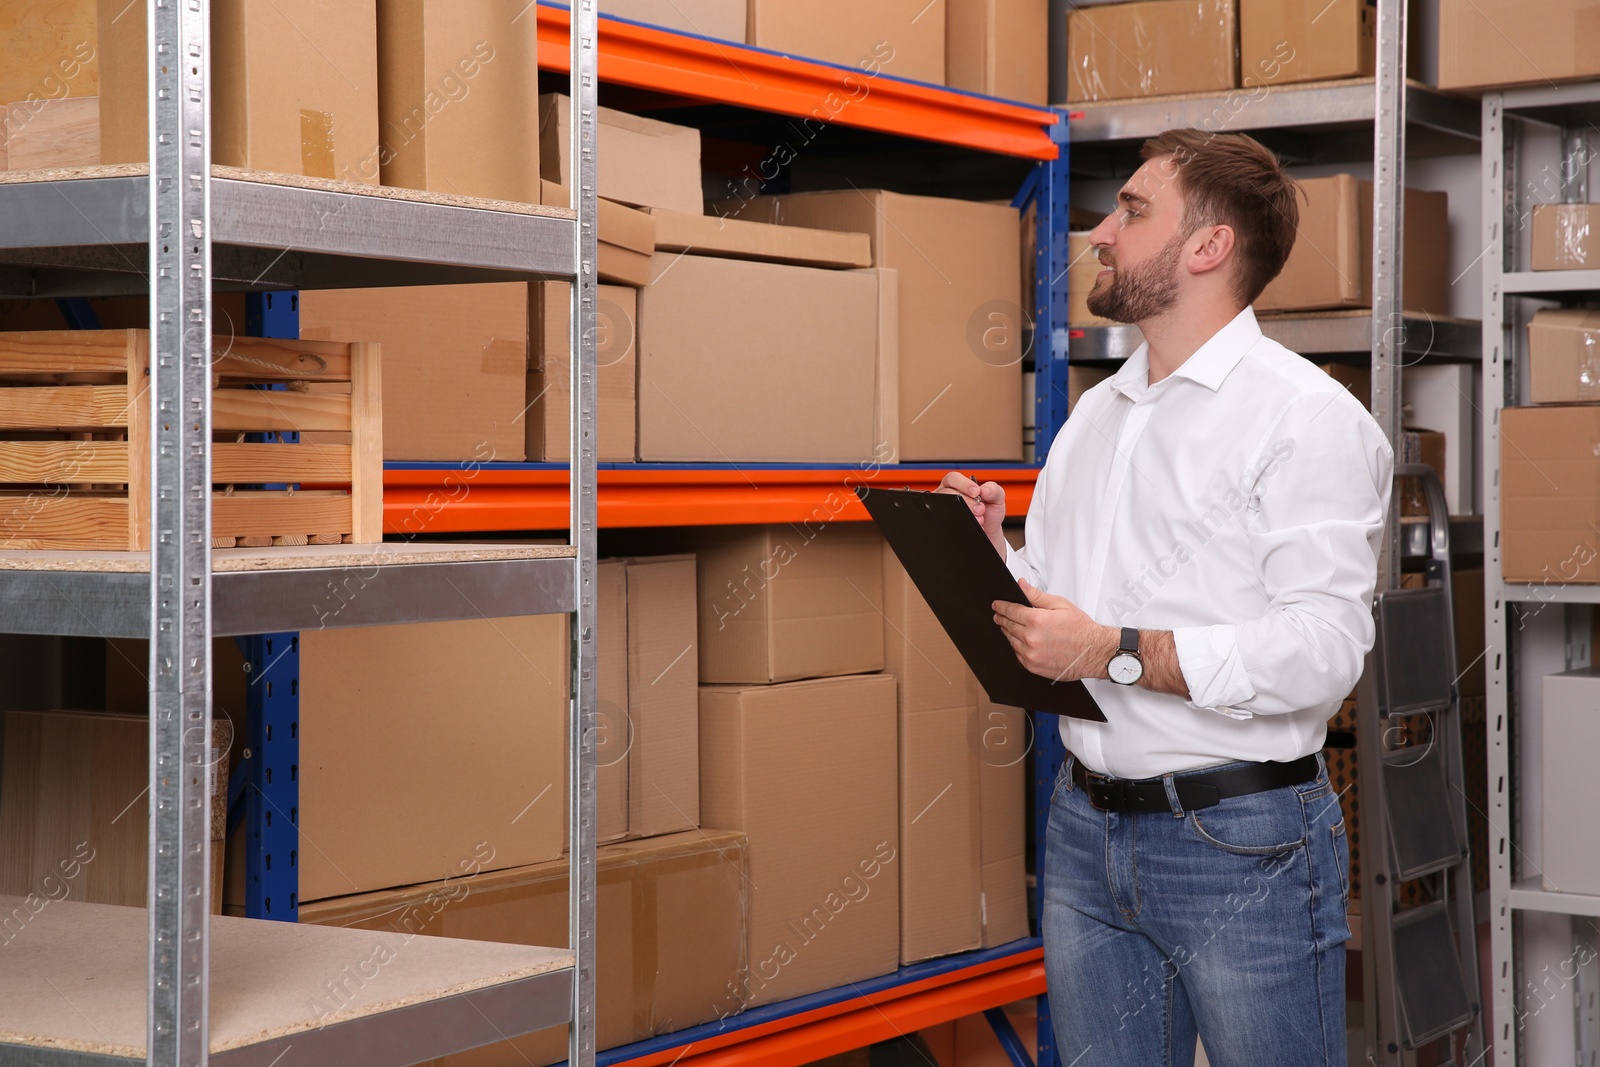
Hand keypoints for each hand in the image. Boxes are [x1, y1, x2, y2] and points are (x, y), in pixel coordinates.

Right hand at [937, 471, 1005, 556]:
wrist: (989, 531)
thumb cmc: (990, 511)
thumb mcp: (997, 498)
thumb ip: (994, 489)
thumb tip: (984, 490)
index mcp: (957, 484)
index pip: (953, 478)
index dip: (964, 484)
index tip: (976, 492)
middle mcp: (948, 495)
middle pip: (948, 492)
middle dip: (966, 501)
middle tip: (980, 509)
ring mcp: (944, 509)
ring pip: (946, 507)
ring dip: (964, 513)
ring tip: (979, 519)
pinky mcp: (945, 523)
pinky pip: (947, 522)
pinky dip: (962, 524)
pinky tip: (973, 525)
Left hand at [993, 580, 1115, 682]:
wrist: (1093, 652)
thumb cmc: (1081, 629)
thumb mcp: (1060, 605)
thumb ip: (1036, 595)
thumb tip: (1021, 585)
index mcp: (1037, 620)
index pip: (1010, 610)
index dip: (1001, 606)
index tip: (996, 605)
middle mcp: (1031, 638)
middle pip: (1008, 625)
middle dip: (1002, 618)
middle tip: (999, 614)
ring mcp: (1031, 654)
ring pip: (1011, 640)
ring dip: (1009, 632)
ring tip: (1010, 626)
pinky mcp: (1033, 666)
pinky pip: (1018, 654)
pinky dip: (1017, 647)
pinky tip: (1022, 641)